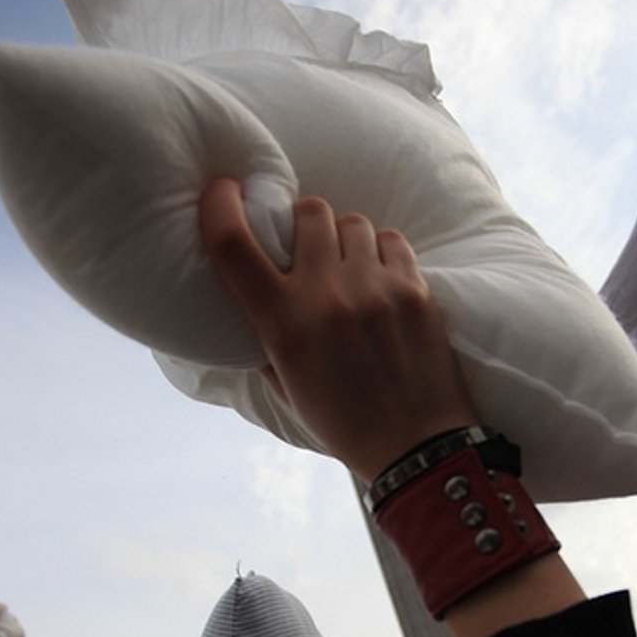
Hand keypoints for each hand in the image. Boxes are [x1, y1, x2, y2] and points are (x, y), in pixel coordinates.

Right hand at [200, 179, 479, 481]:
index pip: (233, 243)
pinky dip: (383, 251)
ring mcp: (373, 289)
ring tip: (351, 268)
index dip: (221, 204)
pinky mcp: (413, 290)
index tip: (225, 191)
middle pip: (308, 211)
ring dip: (345, 238)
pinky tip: (382, 278)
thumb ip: (265, 336)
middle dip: (304, 222)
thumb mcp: (286, 385)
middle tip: (311, 247)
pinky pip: (391, 240)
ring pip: (352, 221)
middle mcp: (324, 296)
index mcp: (281, 323)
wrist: (415, 445)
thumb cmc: (343, 422)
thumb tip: (255, 292)